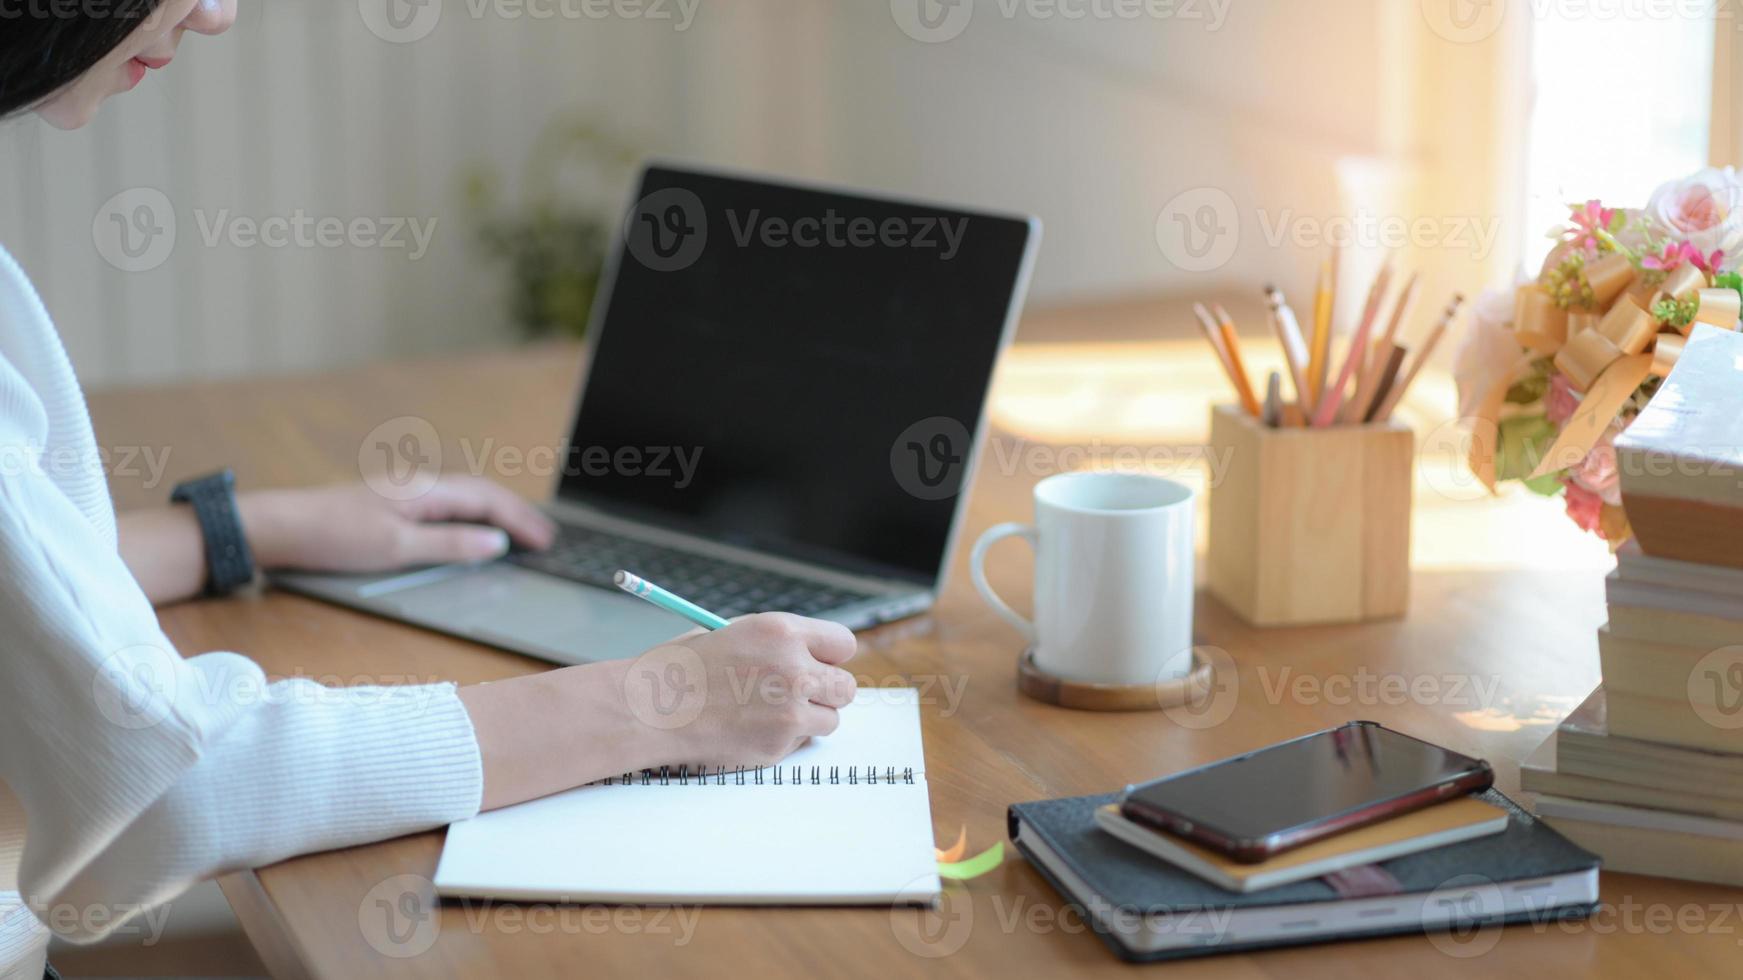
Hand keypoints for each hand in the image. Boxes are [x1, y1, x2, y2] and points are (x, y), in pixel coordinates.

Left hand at [239, 475, 556, 573]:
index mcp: (425, 490)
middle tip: (545, 537)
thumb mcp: (396, 547)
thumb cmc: (333, 537)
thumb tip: (496, 543)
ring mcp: (404, 493)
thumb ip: (449, 545)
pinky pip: (446, 506)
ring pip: (464, 498)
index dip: (521, 520)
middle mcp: (419, 485)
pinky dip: (472, 517)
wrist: (279, 528)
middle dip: (516, 513)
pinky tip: (472, 531)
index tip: (546, 541)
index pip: (487, 499)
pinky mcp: (391, 505)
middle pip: (481, 493)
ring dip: (496, 513)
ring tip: (520, 533)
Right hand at [622, 613, 860, 768]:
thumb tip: (812, 660)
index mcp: (781, 631)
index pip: (842, 644)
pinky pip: (802, 742)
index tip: (820, 665)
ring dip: (808, 719)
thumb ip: (778, 646)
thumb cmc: (682, 670)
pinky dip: (784, 740)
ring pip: (830, 719)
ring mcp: (790, 708)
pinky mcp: (780, 742)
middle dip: (827, 693)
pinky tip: (749, 730)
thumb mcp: (734, 635)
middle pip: (845, 687)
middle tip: (802, 696)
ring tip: (769, 714)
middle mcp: (793, 667)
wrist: (650, 708)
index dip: (830, 657)